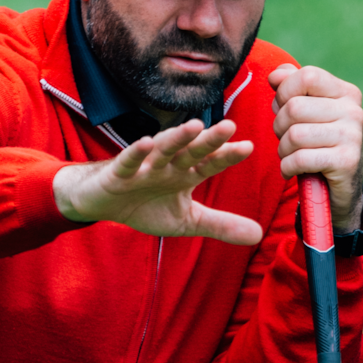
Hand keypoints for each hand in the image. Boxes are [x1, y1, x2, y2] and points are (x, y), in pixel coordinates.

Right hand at [53, 117, 260, 243]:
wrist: (103, 204)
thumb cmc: (146, 206)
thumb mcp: (187, 221)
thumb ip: (220, 225)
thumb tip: (259, 235)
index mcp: (185, 174)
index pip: (210, 163)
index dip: (227, 156)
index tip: (248, 146)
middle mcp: (168, 165)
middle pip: (191, 151)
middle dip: (209, 140)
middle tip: (229, 126)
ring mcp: (143, 167)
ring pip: (162, 150)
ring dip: (177, 138)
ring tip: (195, 126)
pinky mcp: (118, 173)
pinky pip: (128, 161)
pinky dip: (135, 153)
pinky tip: (146, 142)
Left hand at [269, 61, 362, 213]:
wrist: (341, 187)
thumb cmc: (318, 144)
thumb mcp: (308, 112)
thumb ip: (292, 87)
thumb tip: (276, 74)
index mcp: (346, 93)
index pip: (306, 76)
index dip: (285, 92)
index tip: (284, 108)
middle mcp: (353, 111)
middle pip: (295, 107)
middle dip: (279, 126)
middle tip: (287, 138)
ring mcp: (352, 136)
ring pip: (295, 134)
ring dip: (283, 150)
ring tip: (291, 156)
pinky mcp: (346, 161)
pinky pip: (300, 158)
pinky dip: (287, 167)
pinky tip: (292, 170)